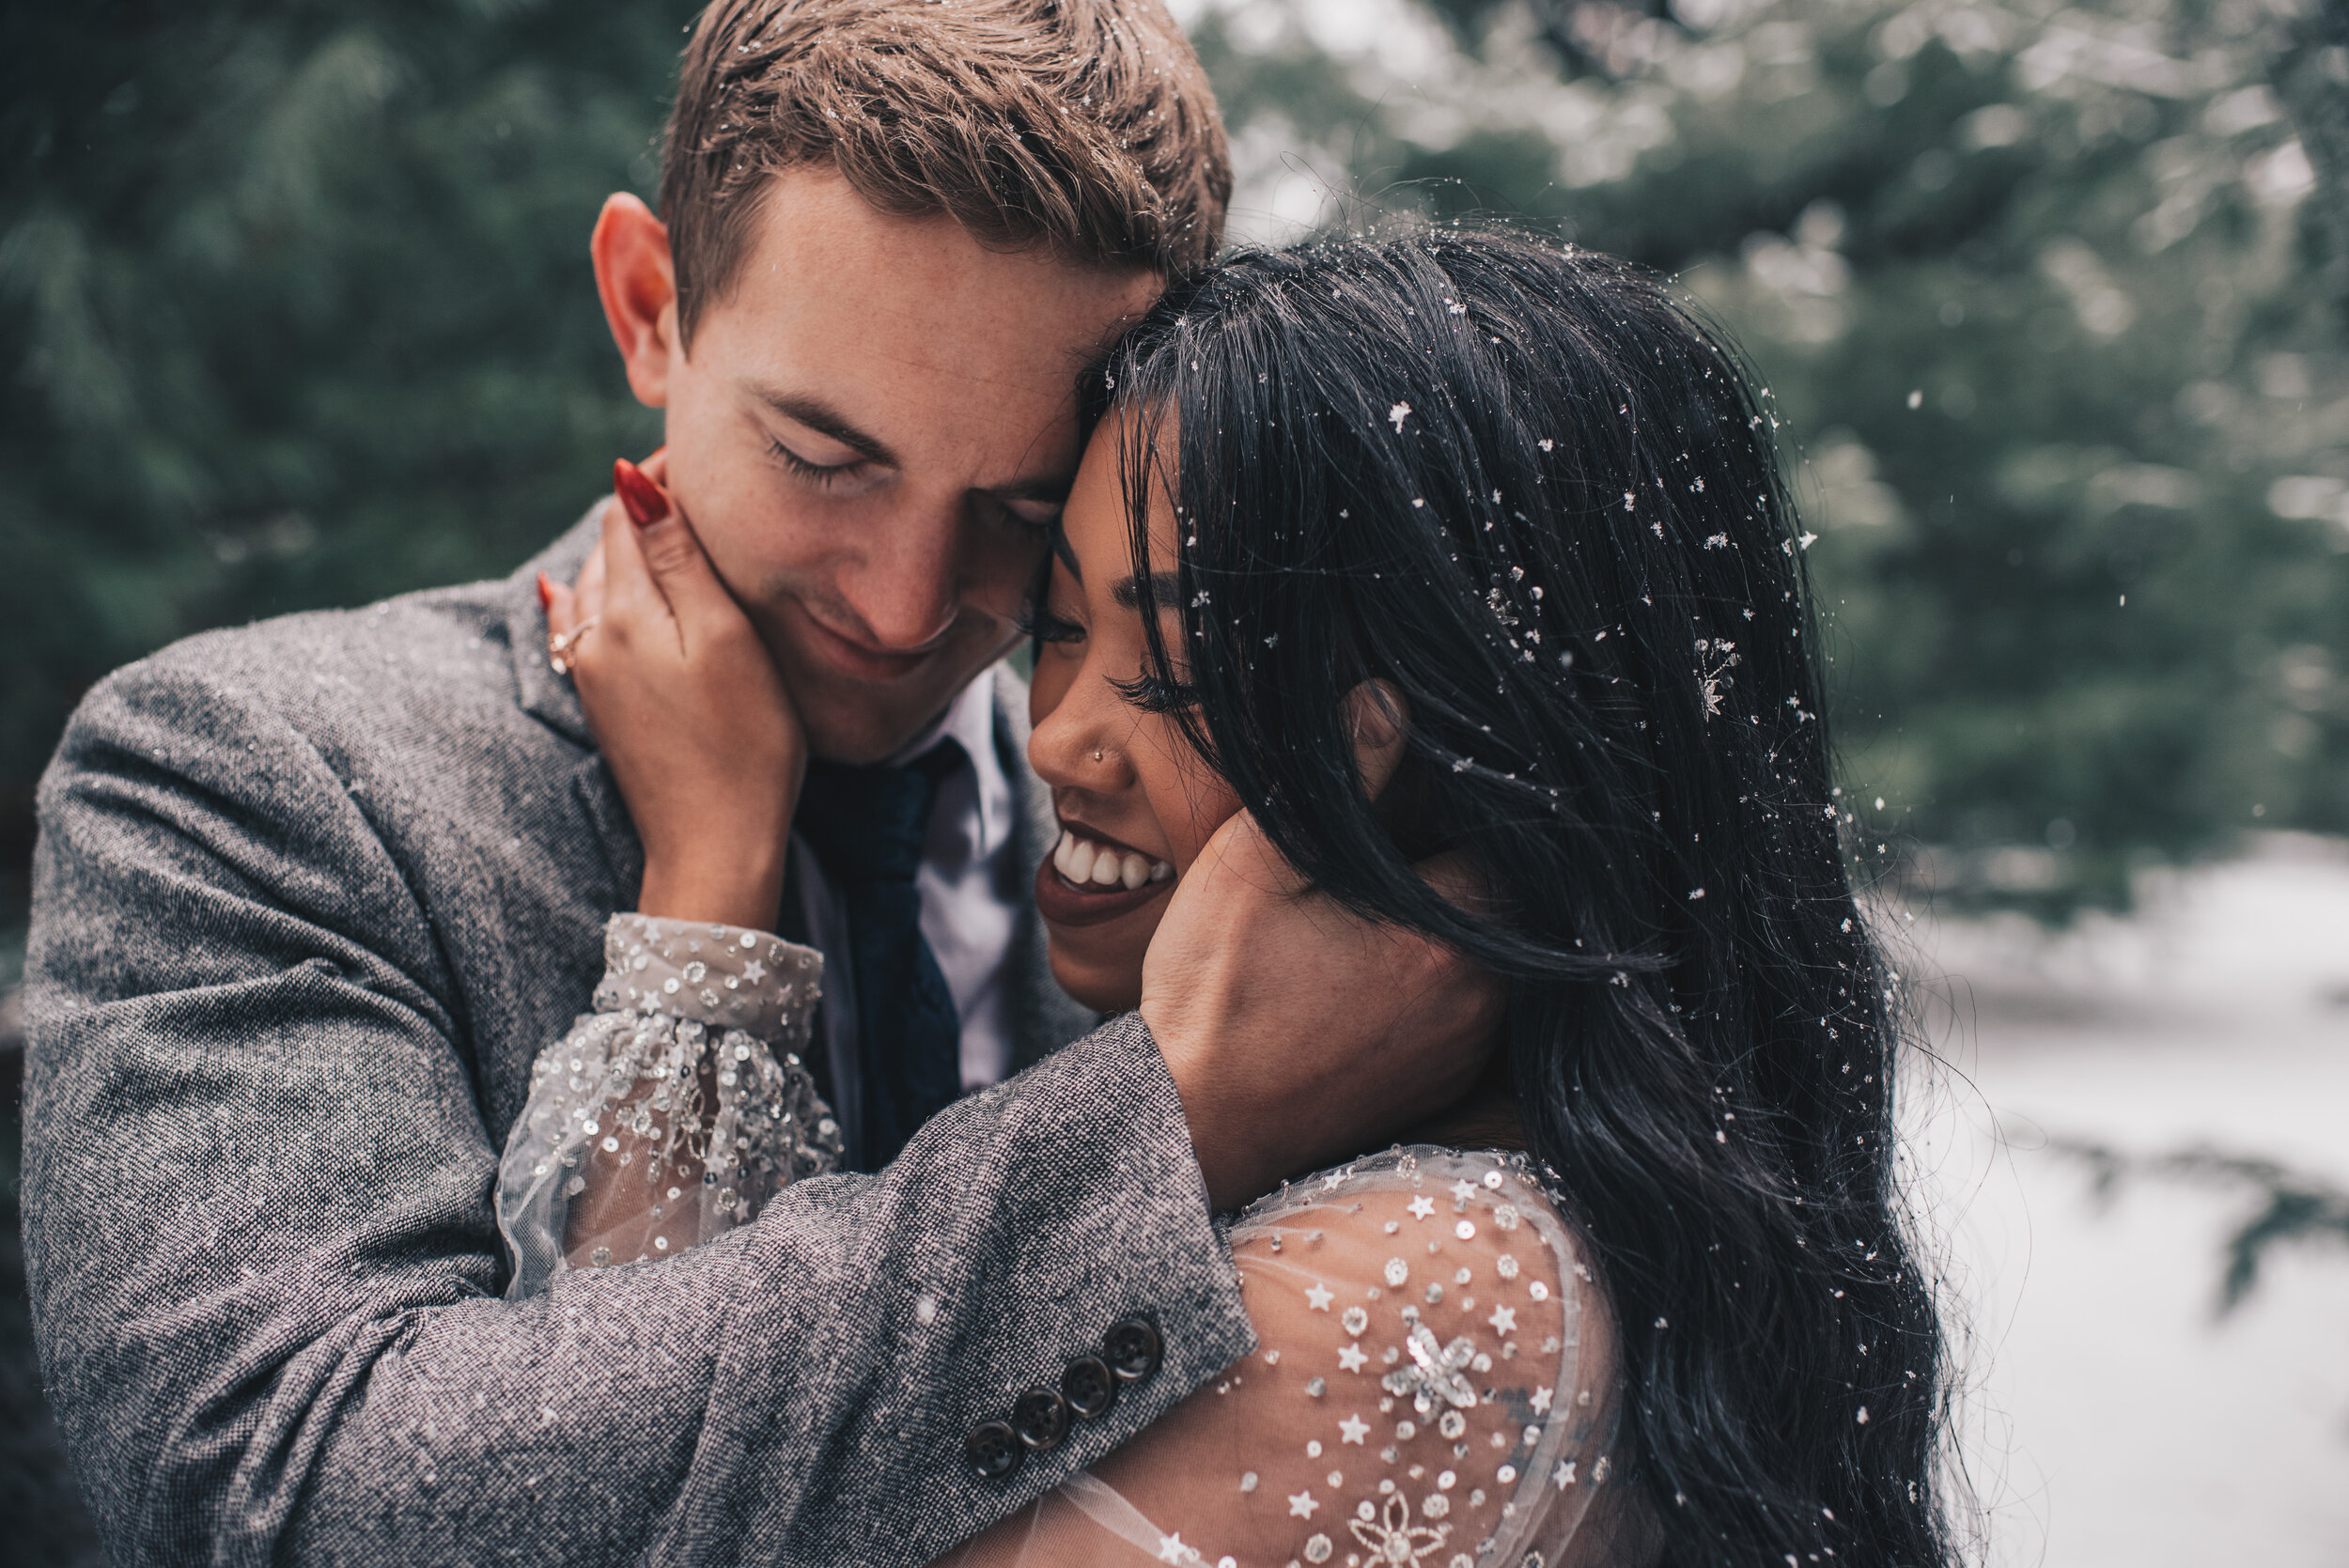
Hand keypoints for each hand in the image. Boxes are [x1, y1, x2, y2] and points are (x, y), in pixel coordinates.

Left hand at [544, 455, 803, 929]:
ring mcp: (592, 674)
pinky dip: (604, 594)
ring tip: (667, 524)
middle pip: (609, 545)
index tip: (704, 456)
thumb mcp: (724, 639)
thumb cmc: (742, 744)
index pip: (626, 512)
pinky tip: (588, 589)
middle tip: (694, 482)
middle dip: (644, 509)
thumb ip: (679, 560)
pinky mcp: (605, 705)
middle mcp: (592, 636)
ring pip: (598, 584)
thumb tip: (632, 482)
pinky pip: (589, 626)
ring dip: (627, 550)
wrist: (715, 847)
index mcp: (623, 611)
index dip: (662, 478)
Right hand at [1140, 811, 1503, 1209]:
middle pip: (1500, 898)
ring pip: (1485, 953)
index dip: (1459, 804)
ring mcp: (1463, 1051)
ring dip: (1442, 919)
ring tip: (1367, 901)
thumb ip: (1338, 779)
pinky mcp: (1439, 1084)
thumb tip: (1390, 701)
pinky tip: (1363, 962)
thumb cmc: (1216, 997)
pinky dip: (1429, 974)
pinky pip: (1463, 1005)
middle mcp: (1482, 1003)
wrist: (1190, 1127)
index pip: (1503, 841)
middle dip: (1452, 859)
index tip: (1411, 793)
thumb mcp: (1259, 864)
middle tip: (1385, 840)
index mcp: (1452, 940)